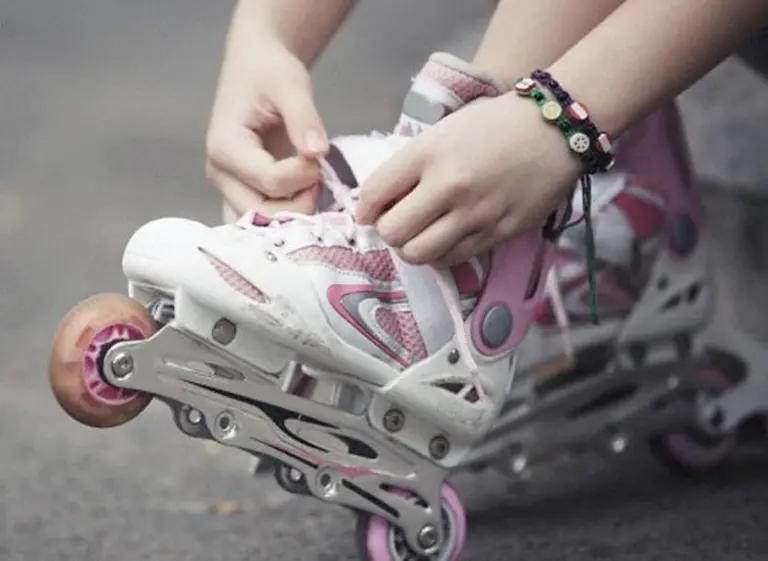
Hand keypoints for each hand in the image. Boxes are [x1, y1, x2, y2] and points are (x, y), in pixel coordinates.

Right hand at [206, 36, 327, 219]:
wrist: (256, 68)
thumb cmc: (269, 72)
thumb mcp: (291, 85)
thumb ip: (304, 118)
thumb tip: (317, 153)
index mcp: (225, 147)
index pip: (270, 182)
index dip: (305, 175)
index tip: (320, 155)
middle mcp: (220, 175)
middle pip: (264, 213)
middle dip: (300, 200)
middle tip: (319, 173)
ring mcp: (228, 190)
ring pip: (261, 227)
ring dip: (294, 215)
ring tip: (311, 184)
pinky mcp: (240, 196)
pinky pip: (261, 224)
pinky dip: (286, 220)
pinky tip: (305, 201)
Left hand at [356, 95, 580, 265]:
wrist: (555, 127)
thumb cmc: (494, 124)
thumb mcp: (443, 132)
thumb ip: (409, 165)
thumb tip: (377, 201)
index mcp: (428, 153)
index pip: (374, 194)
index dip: (365, 208)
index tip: (371, 211)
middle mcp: (448, 186)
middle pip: (392, 233)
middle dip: (388, 231)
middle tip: (399, 223)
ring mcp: (475, 213)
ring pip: (419, 254)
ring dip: (412, 248)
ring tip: (422, 234)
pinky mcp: (499, 232)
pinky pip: (454, 258)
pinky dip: (442, 253)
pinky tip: (448, 237)